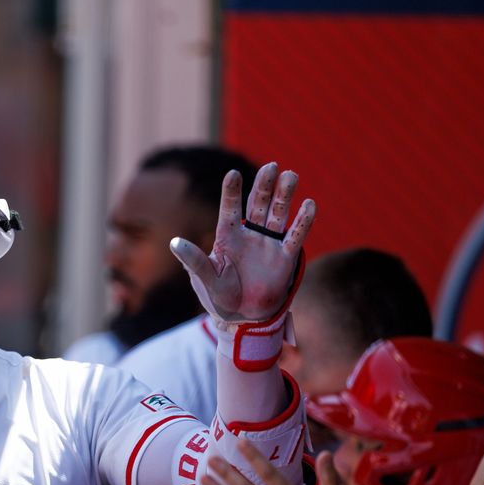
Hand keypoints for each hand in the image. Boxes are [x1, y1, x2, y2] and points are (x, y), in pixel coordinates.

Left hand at [172, 162, 315, 323]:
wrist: (242, 318)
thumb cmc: (219, 296)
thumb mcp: (205, 278)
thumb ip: (194, 260)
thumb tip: (174, 242)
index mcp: (227, 236)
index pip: (230, 209)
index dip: (232, 192)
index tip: (233, 173)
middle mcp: (250, 235)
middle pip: (258, 204)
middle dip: (264, 186)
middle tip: (271, 166)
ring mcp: (269, 244)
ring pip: (278, 214)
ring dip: (284, 195)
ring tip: (290, 175)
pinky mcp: (286, 258)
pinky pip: (295, 236)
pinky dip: (303, 221)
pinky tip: (309, 204)